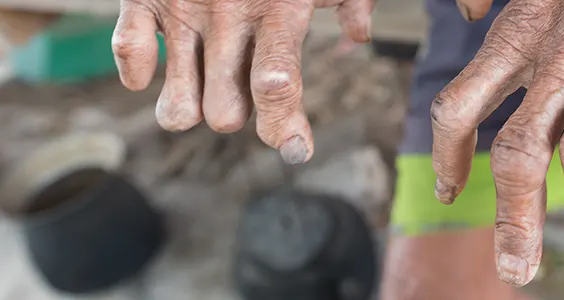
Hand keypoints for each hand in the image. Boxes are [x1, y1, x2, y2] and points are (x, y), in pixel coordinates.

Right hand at [112, 0, 374, 163]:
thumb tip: (361, 36)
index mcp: (279, 11)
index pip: (279, 89)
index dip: (286, 130)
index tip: (296, 152)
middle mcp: (229, 18)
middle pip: (227, 113)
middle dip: (238, 116)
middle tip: (241, 97)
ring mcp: (184, 10)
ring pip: (178, 106)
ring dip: (190, 111)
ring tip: (199, 96)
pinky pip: (127, 53)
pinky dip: (137, 73)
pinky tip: (153, 72)